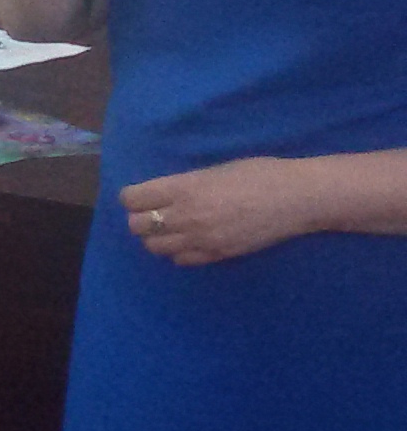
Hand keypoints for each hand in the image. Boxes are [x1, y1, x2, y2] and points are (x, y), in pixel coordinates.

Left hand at [122, 158, 319, 265]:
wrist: (297, 199)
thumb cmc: (259, 174)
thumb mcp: (214, 170)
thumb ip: (184, 184)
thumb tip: (163, 193)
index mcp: (183, 189)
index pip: (132, 199)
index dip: (132, 197)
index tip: (140, 195)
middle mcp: (186, 216)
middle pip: (137, 226)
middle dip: (140, 218)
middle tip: (154, 212)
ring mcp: (201, 239)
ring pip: (154, 247)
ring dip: (156, 236)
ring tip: (170, 227)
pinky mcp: (217, 255)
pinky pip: (180, 260)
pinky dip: (178, 251)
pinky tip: (189, 240)